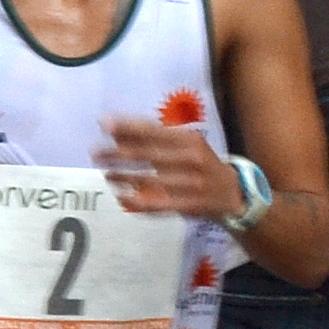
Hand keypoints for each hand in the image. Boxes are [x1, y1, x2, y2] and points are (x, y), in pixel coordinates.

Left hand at [99, 117, 236, 217]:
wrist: (233, 192)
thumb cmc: (200, 163)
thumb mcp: (183, 145)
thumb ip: (152, 137)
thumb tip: (115, 129)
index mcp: (190, 140)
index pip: (155, 132)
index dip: (129, 127)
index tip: (104, 124)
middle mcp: (192, 159)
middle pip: (150, 155)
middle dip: (120, 153)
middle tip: (95, 153)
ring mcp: (192, 183)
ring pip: (151, 180)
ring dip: (124, 177)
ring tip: (106, 174)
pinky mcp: (190, 205)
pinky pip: (158, 204)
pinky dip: (137, 202)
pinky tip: (121, 197)